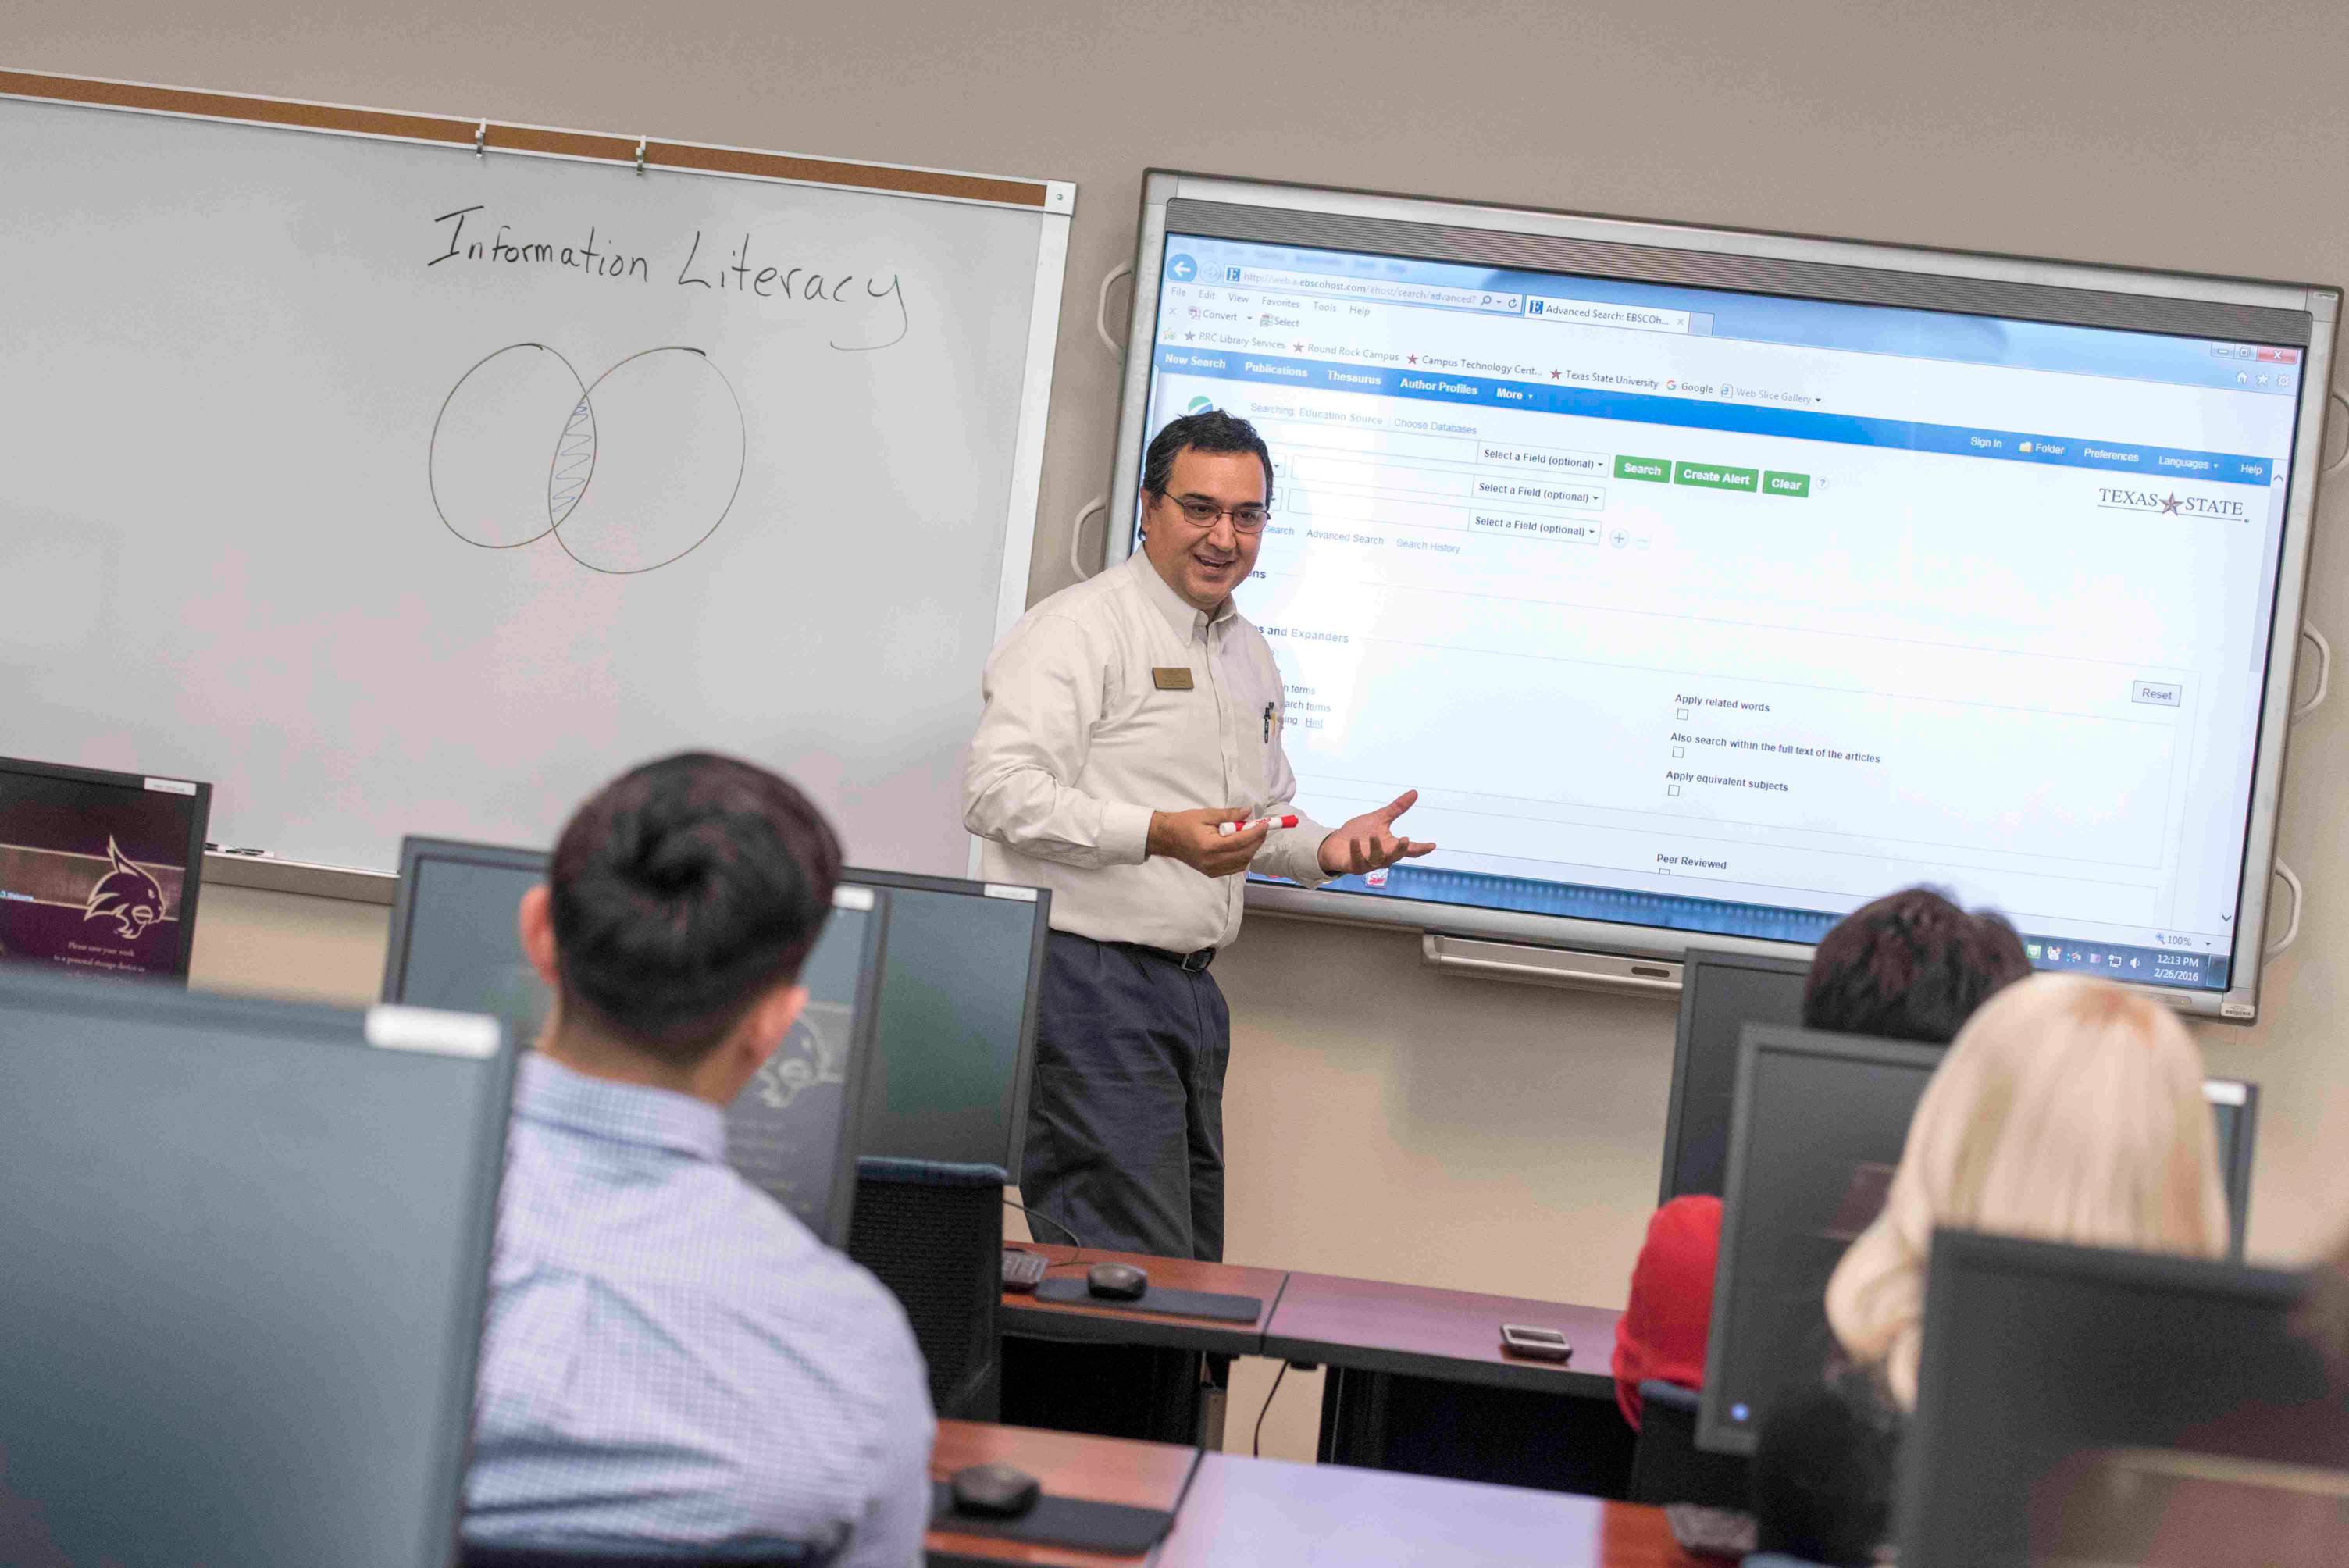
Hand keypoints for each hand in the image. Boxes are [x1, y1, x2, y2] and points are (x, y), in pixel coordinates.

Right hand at [1147, 806, 1268, 878]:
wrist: (1167, 838)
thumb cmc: (1185, 824)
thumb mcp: (1207, 814)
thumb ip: (1229, 815)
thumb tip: (1248, 812)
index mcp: (1210, 846)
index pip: (1240, 842)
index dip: (1255, 833)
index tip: (1265, 824)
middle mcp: (1212, 861)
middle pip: (1244, 854)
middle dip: (1257, 841)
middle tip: (1262, 828)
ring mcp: (1212, 870)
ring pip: (1242, 863)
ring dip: (1251, 850)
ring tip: (1252, 836)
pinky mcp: (1212, 873)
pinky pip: (1234, 868)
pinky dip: (1243, 857)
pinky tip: (1242, 846)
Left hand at [1317, 790, 1436, 876]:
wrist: (1337, 843)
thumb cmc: (1360, 832)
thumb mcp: (1380, 818)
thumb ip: (1397, 808)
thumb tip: (1414, 793)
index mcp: (1390, 846)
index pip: (1409, 850)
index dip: (1421, 848)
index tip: (1432, 845)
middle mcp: (1382, 857)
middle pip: (1395, 856)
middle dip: (1400, 849)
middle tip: (1405, 839)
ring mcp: (1368, 863)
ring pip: (1377, 859)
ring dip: (1376, 848)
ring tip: (1374, 835)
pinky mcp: (1354, 866)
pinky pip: (1357, 860)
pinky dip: (1356, 851)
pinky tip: (1354, 840)